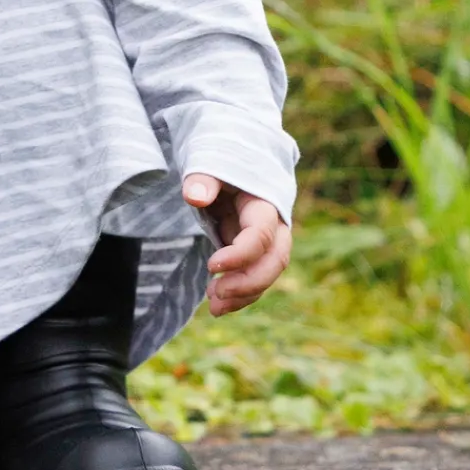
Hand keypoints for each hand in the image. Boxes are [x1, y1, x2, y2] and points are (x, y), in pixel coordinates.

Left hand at [183, 175, 291, 316]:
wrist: (228, 165)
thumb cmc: (218, 162)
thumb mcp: (209, 163)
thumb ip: (203, 179)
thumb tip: (194, 196)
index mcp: (265, 202)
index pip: (261, 235)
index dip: (240, 254)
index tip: (211, 265)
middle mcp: (274, 225)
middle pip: (275, 260)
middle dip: (249, 282)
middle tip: (216, 294)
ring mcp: (267, 241)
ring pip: (267, 274)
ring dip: (244, 294)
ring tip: (213, 307)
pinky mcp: (255, 252)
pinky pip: (255, 277)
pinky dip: (240, 294)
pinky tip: (218, 304)